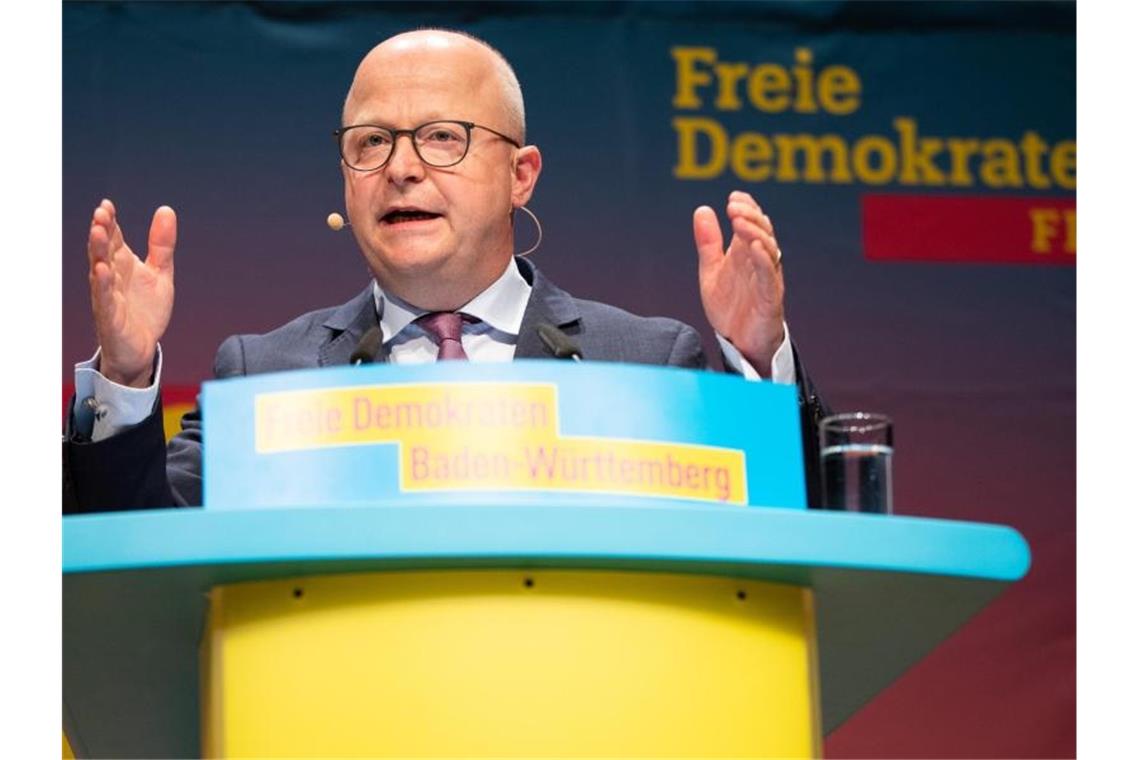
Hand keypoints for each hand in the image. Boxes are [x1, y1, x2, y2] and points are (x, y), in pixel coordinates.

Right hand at [87, 199, 176, 387]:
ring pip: (100, 271)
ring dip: (97, 252)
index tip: (107, 204)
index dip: (110, 222)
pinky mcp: (111, 318)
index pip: (113, 239)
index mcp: (122, 265)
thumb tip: (166, 210)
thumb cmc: (145, 310)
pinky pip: (105, 300)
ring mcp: (108, 297)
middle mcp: (112, 278)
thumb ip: (162, 245)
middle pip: (103, 251)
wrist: (142, 348)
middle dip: (101, 232)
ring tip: (97, 232)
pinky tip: (101, 270)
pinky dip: (103, 285)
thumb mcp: (160, 274)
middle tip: (101, 213)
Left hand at [693, 191, 784, 375]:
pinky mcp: (770, 298)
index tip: (734, 196)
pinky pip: (770, 276)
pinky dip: (763, 259)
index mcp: (747, 254)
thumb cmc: (730, 306)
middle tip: (733, 206)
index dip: (747, 207)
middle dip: (749, 216)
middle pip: (763, 231)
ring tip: (739, 221)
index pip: (752, 223)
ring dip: (755, 233)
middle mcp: (760, 263)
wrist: (738, 343)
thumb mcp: (712, 270)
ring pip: (769, 249)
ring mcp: (767, 279)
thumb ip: (708, 243)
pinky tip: (754, 246)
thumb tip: (702, 209)